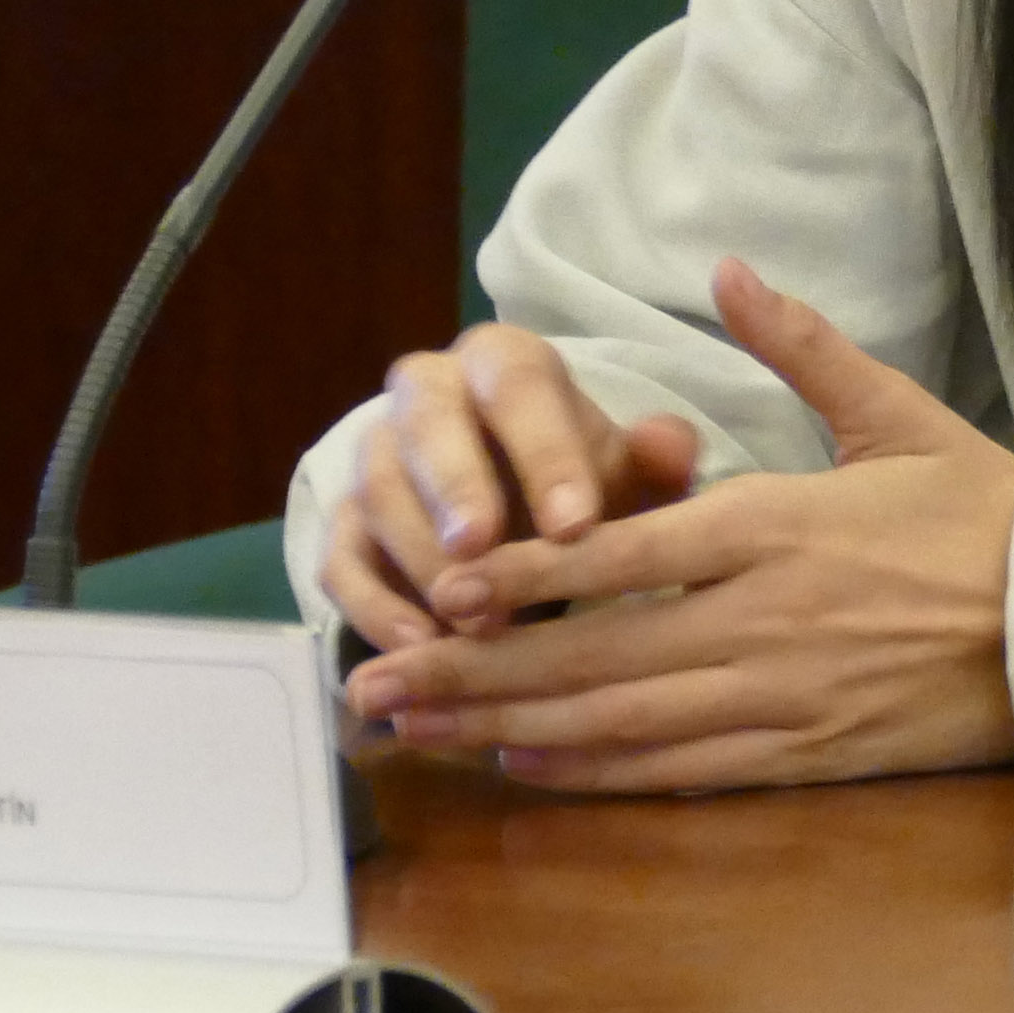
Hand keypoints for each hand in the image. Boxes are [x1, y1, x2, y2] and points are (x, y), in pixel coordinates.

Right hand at [317, 321, 705, 650]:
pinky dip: (373, 607)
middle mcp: (426, 393)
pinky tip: (418, 649)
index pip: (517, 385)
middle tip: (482, 549)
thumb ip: (656, 462)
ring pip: (377, 490)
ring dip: (421, 557)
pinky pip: (340, 560)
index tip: (575, 524)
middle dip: (455, 486)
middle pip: (426, 422)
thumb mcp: (630, 475)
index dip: (543, 452)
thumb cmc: (582, 489)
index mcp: (503, 363)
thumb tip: (673, 445)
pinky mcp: (345, 526)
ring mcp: (376, 458)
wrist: (523, 521)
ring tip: (468, 621)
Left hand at [339, 258, 1013, 793]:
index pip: (617, 555)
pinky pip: (680, 772)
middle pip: (588, 655)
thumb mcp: (893, 411)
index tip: (438, 581)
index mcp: (771, 527)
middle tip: (376, 683)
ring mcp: (779, 696)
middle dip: (473, 671)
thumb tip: (729, 267)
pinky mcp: (805, 753)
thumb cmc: (986, 513)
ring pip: (618, 723)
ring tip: (422, 731)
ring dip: (510, 728)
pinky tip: (530, 767)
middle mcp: (758, 620)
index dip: (519, 574)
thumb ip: (799, 343)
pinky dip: (598, 773)